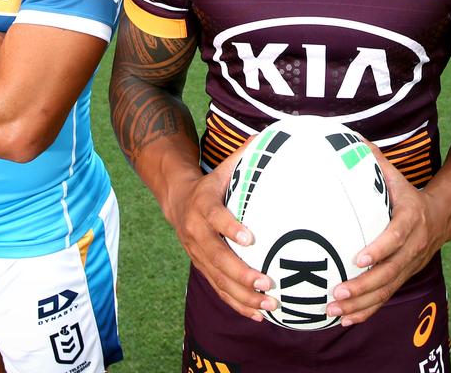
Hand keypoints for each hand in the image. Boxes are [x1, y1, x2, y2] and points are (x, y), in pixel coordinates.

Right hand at [164, 146, 276, 321]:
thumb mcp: (224, 166)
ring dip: (243, 295)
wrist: (176, 199)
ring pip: (218, 279)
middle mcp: (196, 233)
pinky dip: (237, 304)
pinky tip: (259, 315)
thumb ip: (247, 154)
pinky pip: (219, 289)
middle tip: (266, 282)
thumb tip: (274, 135)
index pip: (216, 217)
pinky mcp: (201, 267)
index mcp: (203, 205)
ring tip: (270, 303)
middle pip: (216, 257)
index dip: (230, 227)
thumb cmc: (212, 182)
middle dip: (241, 273)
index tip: (251, 237)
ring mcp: (197, 254)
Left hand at [327, 148, 447, 325]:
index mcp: (411, 219)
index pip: (397, 237)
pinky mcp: (405, 277)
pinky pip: (386, 298)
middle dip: (363, 285)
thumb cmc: (408, 193)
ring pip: (387, 289)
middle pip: (390, 272)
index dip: (379, 249)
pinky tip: (345, 319)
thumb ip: (372, 160)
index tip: (357, 258)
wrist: (442, 216)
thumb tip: (347, 138)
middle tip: (336, 291)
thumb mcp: (395, 175)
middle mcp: (414, 246)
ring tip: (333, 309)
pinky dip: (366, 310)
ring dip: (361, 303)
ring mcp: (410, 265)